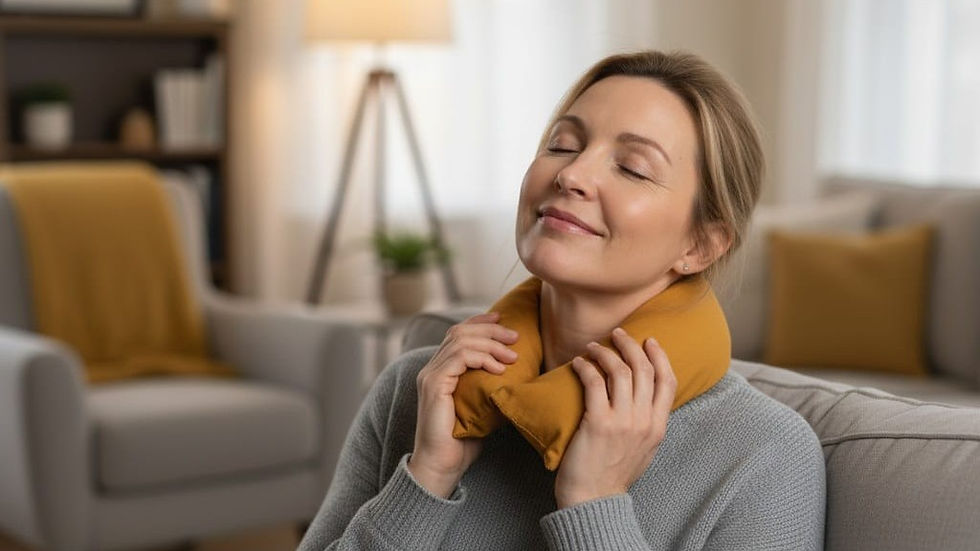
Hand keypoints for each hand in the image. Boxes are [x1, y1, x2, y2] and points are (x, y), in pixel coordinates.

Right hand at [407, 311, 518, 497]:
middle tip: (515, 336)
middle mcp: (432, 369)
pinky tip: (499, 368)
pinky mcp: (434, 385)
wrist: (442, 466)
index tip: (502, 319)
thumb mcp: (480, 407)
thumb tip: (514, 374)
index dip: (479, 322)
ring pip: (461, 341)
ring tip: (513, 354)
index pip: (457, 334)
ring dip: (491, 343)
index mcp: (440, 371)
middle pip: (460, 331)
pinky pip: (459, 358)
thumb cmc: (462, 442)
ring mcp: (430, 375)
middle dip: (490, 329)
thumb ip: (488, 387)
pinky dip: (482, 358)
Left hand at [554, 327, 676, 508]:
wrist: (594, 499)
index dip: (660, 356)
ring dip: (606, 352)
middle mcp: (644, 421)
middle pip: (644, 369)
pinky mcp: (598, 422)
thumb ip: (647, 424)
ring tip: (593, 346)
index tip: (650, 341)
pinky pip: (594, 382)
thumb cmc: (613, 475)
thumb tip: (643, 400)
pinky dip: (587, 367)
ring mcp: (622, 421)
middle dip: (631, 345)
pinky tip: (579, 363)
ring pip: (620, 371)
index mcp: (658, 427)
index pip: (667, 381)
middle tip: (617, 334)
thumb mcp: (644, 450)